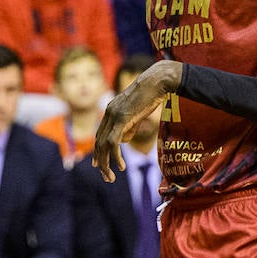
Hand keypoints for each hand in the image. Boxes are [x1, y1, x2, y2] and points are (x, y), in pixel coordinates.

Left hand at [93, 60, 180, 180]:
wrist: (157, 80)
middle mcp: (109, 113)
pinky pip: (113, 142)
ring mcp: (114, 115)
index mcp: (111, 111)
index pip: (100, 135)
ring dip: (105, 163)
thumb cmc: (152, 95)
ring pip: (103, 145)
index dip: (99, 151)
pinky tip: (120, 166)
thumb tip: (124, 140)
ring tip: (111, 177)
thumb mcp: (138, 113)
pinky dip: (115, 156)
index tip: (99, 164)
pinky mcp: (121, 118)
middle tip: (105, 177)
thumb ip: (129, 126)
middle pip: (99, 142)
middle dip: (100, 161)